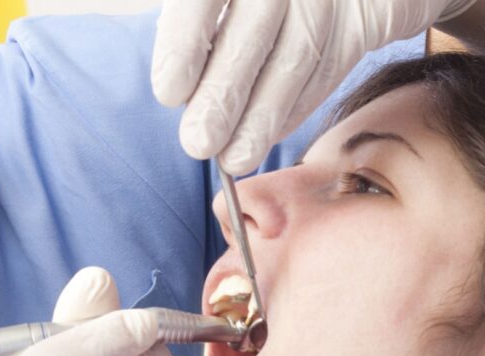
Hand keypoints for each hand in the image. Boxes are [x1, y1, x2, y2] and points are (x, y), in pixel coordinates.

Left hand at [151, 0, 477, 173]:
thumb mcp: (217, 4)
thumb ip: (196, 28)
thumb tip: (181, 94)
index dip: (185, 46)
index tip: (169, 94)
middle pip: (252, 34)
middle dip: (223, 97)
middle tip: (198, 144)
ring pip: (297, 58)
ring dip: (261, 118)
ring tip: (234, 157)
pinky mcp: (368, 13)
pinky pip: (331, 65)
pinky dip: (296, 107)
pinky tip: (269, 133)